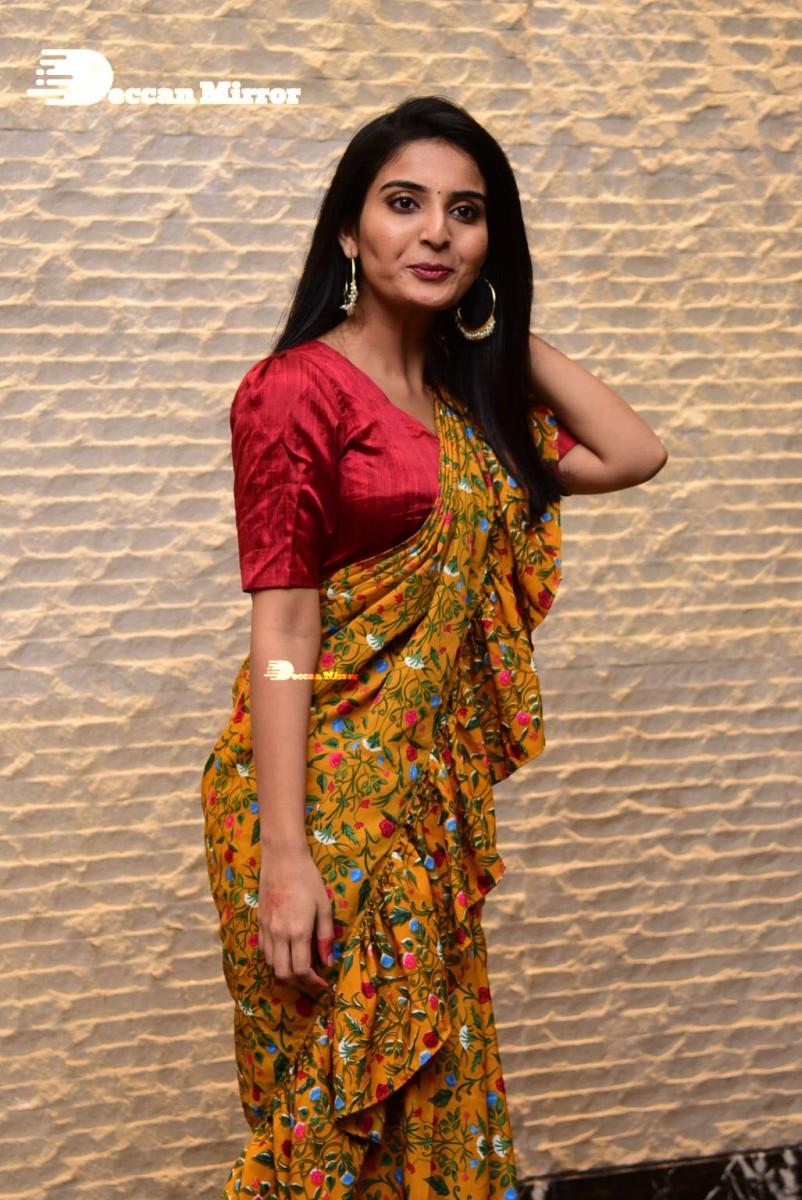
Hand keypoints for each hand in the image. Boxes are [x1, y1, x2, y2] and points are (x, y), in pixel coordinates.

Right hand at [257, 844, 335, 994]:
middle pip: (284, 974)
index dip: (313, 983)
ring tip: (302, 972)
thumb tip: (328, 962)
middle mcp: (279, 934)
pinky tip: (288, 955)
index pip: (301, 970)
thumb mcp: (324, 906)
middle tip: (314, 984)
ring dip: (287, 974)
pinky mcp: (260, 922)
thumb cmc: (308, 879)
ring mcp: (267, 929)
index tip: (324, 985)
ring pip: (271, 964)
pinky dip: (276, 960)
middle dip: (300, 984)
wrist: (282, 859)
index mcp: (298, 931)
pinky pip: (265, 951)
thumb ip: (325, 936)